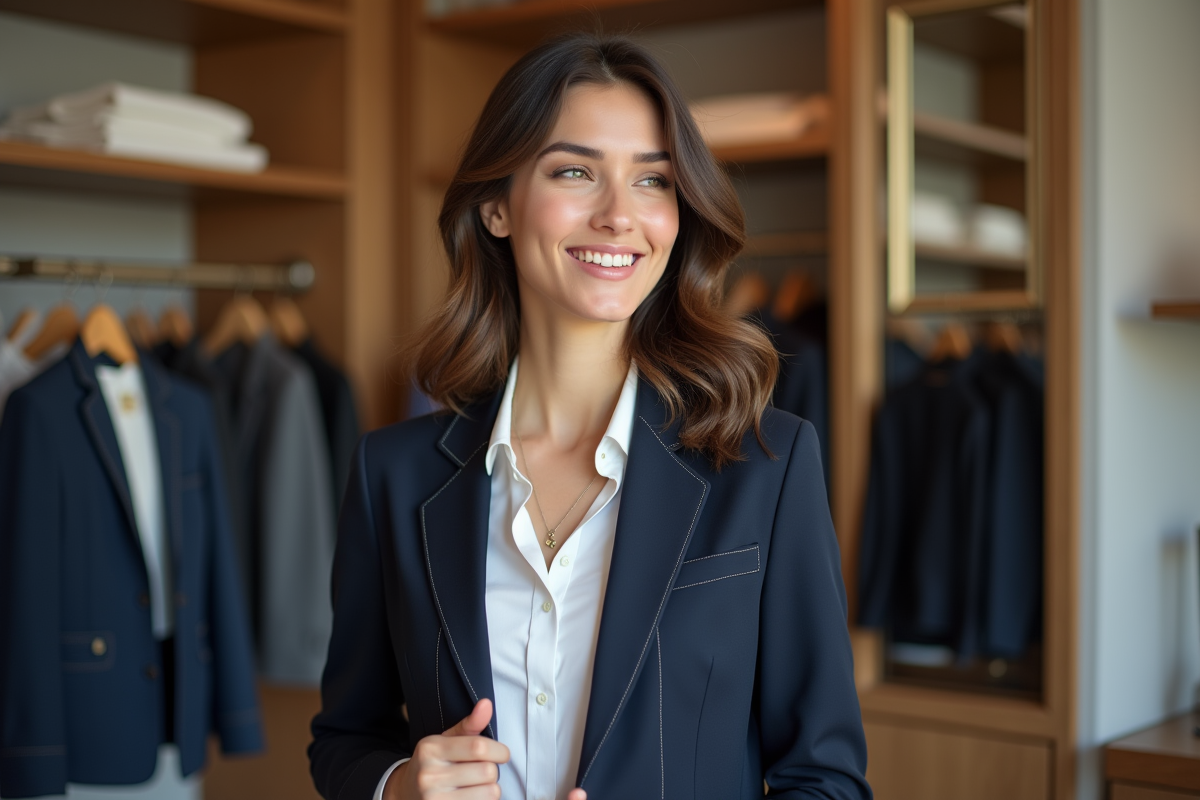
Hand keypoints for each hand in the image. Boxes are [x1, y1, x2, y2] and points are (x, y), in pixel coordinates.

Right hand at [384, 699, 509, 798]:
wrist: (406, 792)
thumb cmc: (433, 763)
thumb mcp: (446, 740)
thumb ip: (469, 724)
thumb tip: (486, 704)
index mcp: (431, 748)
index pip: (478, 747)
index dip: (499, 750)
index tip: (502, 754)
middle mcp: (430, 774)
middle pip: (487, 771)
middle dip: (492, 770)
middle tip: (483, 771)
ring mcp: (434, 798)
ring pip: (489, 792)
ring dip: (491, 788)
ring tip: (477, 785)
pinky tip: (472, 796)